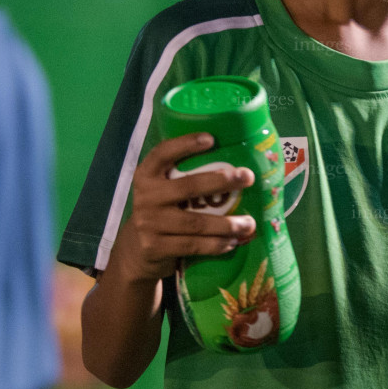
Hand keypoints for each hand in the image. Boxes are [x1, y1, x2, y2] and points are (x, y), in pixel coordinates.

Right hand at [107, 133, 257, 283]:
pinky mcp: (156, 247)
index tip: (211, 138)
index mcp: (146, 176)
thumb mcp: (162, 190)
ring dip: (226, 224)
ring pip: (195, 223)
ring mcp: (149, 224)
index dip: (185, 144)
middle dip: (221, 181)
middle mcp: (145, 197)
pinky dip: (216, 245)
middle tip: (248, 177)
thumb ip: (183, 178)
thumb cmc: (163, 211)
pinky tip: (232, 242)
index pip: (162, 153)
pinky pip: (193, 245)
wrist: (138, 250)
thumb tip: (234, 166)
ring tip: (249, 223)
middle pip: (187, 187)